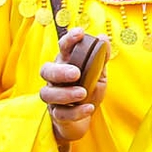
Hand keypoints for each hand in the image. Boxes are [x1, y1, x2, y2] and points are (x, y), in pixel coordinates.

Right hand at [40, 28, 108, 151]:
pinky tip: (89, 108)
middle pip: (46, 70)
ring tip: (83, 93)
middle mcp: (54, 80)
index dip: (69, 40)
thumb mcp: (98, 74)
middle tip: (76, 73)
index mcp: (65, 64)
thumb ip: (101, 58)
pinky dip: (76, 111)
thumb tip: (104, 39)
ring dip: (65, 93)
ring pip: (48, 94)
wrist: (84, 118)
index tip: (80, 33)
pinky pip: (61, 114)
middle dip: (60, 71)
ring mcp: (53, 98)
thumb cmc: (88, 91)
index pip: (63, 49)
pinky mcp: (57, 115)